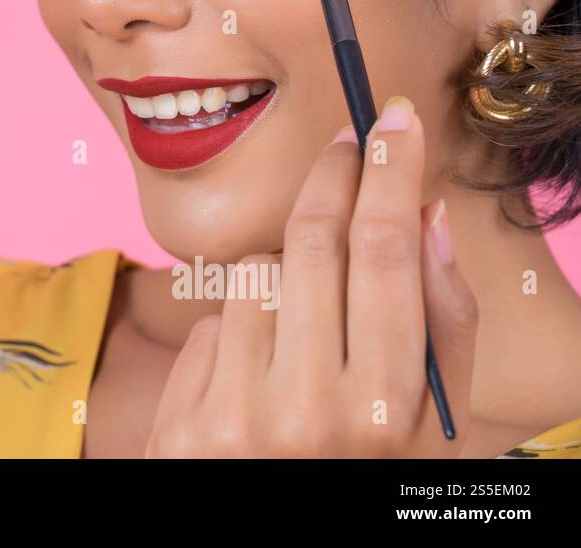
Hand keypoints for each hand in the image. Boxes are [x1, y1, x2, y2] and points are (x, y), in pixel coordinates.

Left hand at [144, 95, 478, 457]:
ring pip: (254, 275)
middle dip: (332, 178)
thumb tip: (425, 215)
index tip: (396, 120)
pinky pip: (211, 325)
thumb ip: (443, 326)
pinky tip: (258, 373)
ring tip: (306, 327)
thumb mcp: (437, 427)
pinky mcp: (182, 424)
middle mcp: (305, 413)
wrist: (272, 542)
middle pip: (311, 244)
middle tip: (348, 147)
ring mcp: (234, 418)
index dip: (391, 173)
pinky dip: (240, 329)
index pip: (384, 255)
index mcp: (385, 414)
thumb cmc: (368, 476)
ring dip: (283, 273)